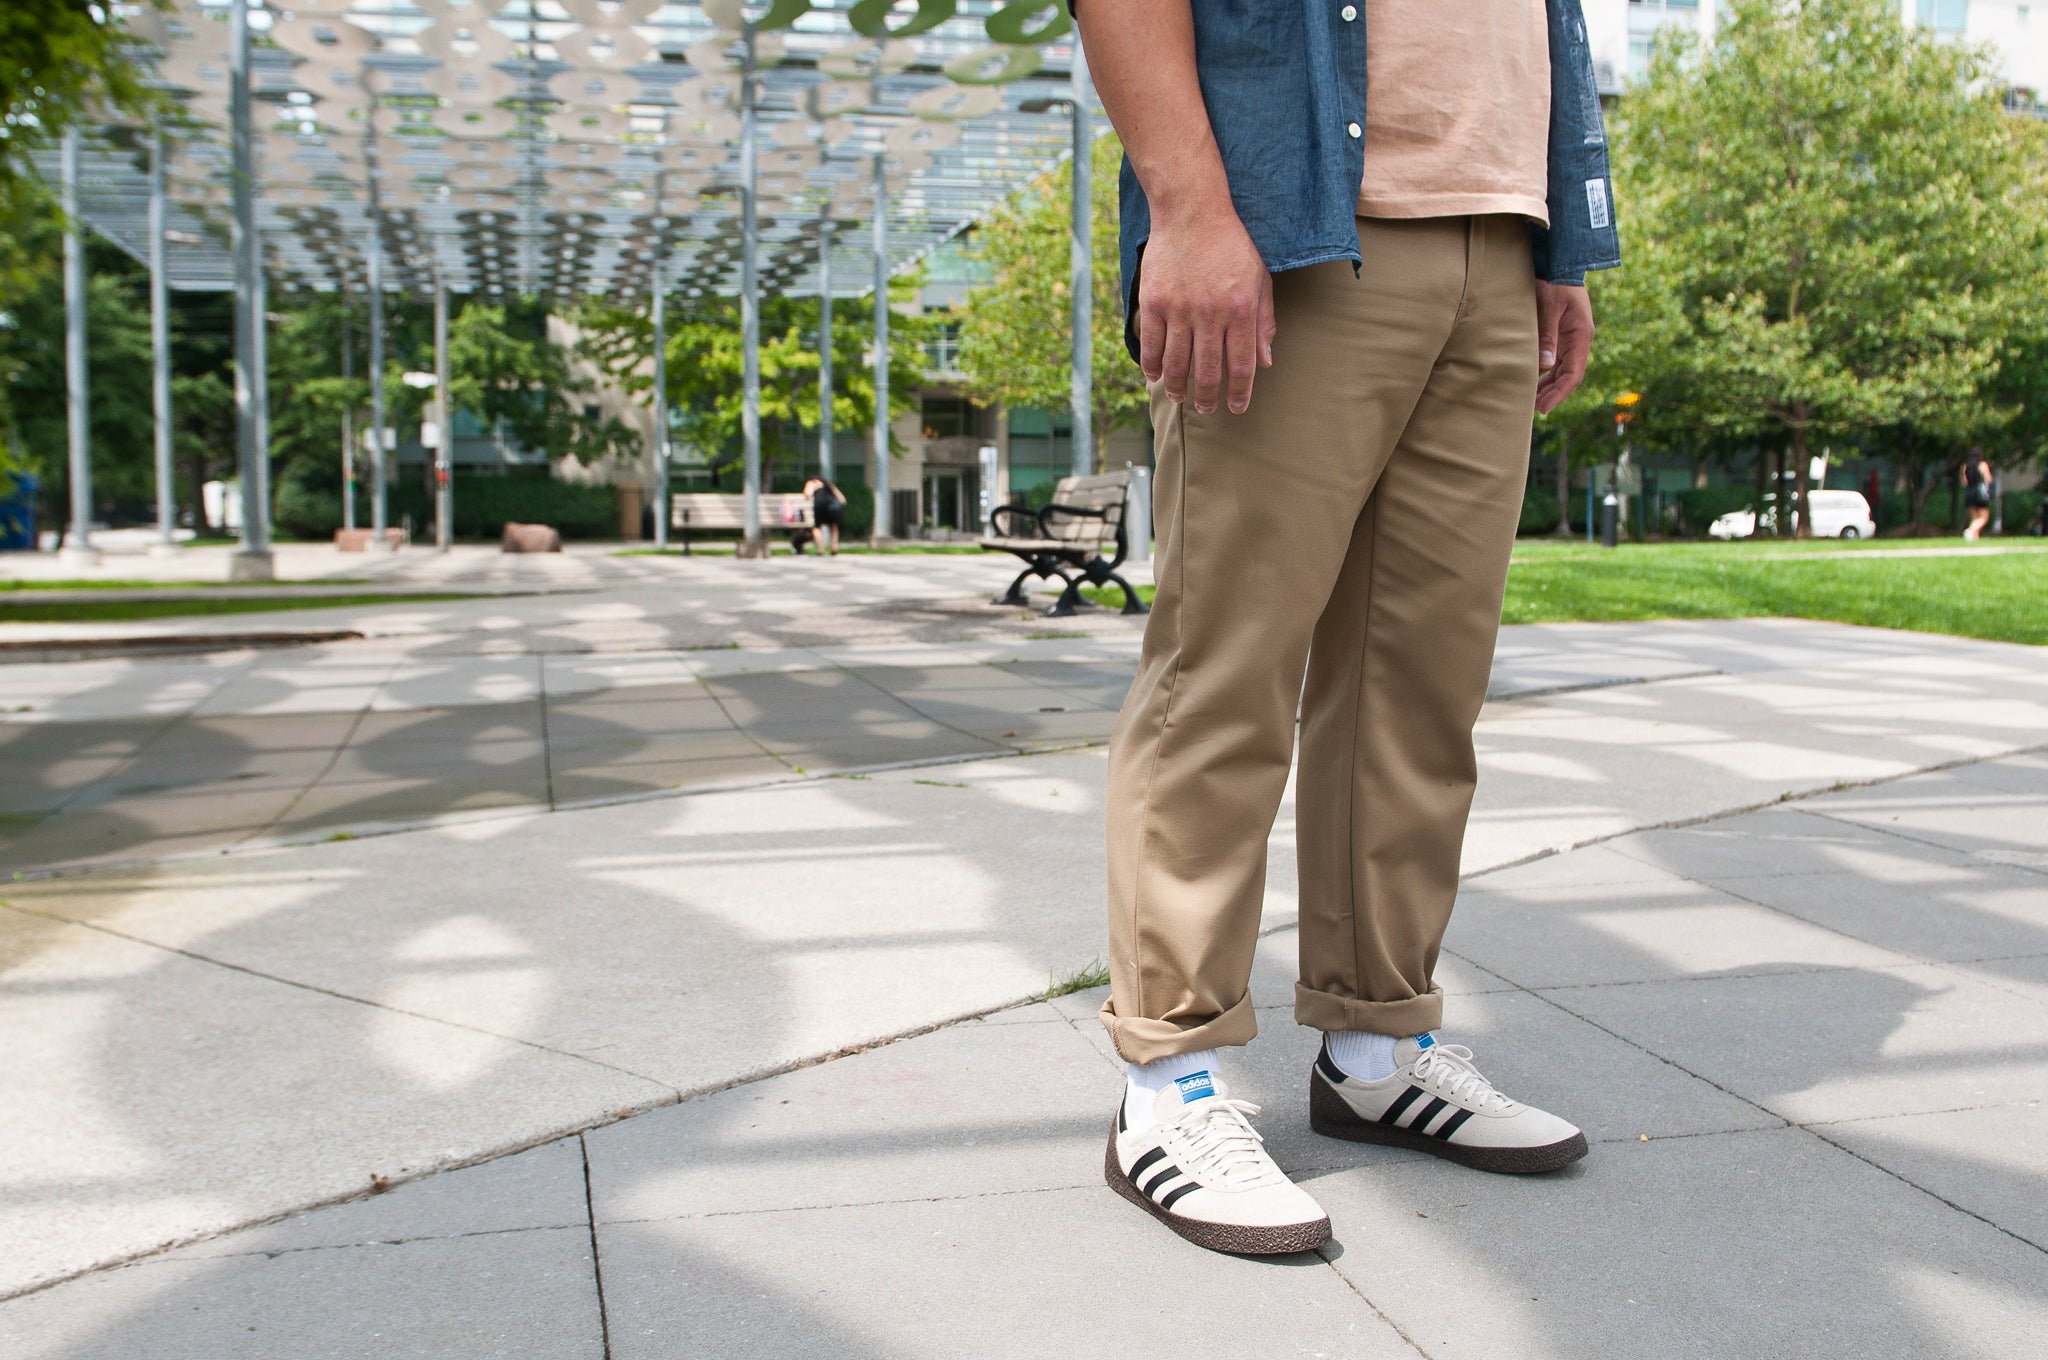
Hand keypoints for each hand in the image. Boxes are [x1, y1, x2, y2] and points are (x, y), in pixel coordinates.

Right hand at [1136, 209, 1274, 414]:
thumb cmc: (1231, 246)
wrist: (1192, 212)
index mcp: (1240, 310)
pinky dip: (1152, 365)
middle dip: (1208, 397)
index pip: (1241, 365)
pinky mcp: (1154, 302)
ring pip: (1177, 363)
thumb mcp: (1260, 280)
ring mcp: (1179, 309)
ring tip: (1180, 396)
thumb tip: (1265, 362)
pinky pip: (1151, 344)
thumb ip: (1263, 322)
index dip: (1239, 393)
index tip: (1236, 408)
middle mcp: (1210, 314)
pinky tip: (1156, 376)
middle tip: (1207, 408)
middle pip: (1207, 371)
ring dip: (1178, 386)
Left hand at [1534, 281, 1593, 413]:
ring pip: (1561, 369)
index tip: (1544, 408)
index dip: (1559, 393)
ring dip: (1548, 385)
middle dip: (1552, 394)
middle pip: (1568, 375)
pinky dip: (1545, 372)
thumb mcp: (1549, 308)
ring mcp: (1571, 338)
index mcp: (1581, 335)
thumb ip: (1546, 336)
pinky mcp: (1561, 334)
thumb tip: (1545, 366)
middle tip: (1534, 410)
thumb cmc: (1554, 283)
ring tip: (1531, 400)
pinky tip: (1532, 380)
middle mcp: (1579, 340)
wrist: (1559, 264)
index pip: (1573, 374)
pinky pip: (1555, 359)